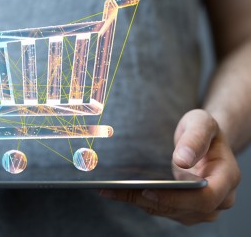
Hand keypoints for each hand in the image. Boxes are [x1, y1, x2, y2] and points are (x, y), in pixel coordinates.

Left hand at [99, 109, 240, 224]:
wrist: (204, 140)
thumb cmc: (204, 130)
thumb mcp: (202, 123)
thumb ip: (195, 138)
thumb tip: (182, 160)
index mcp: (226, 178)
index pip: (204, 198)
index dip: (176, 198)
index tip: (148, 190)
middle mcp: (217, 198)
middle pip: (183, 209)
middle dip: (150, 200)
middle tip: (119, 189)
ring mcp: (200, 207)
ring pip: (168, 212)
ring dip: (138, 202)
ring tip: (109, 190)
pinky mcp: (183, 208)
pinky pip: (160, 208)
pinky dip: (137, 200)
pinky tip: (114, 191)